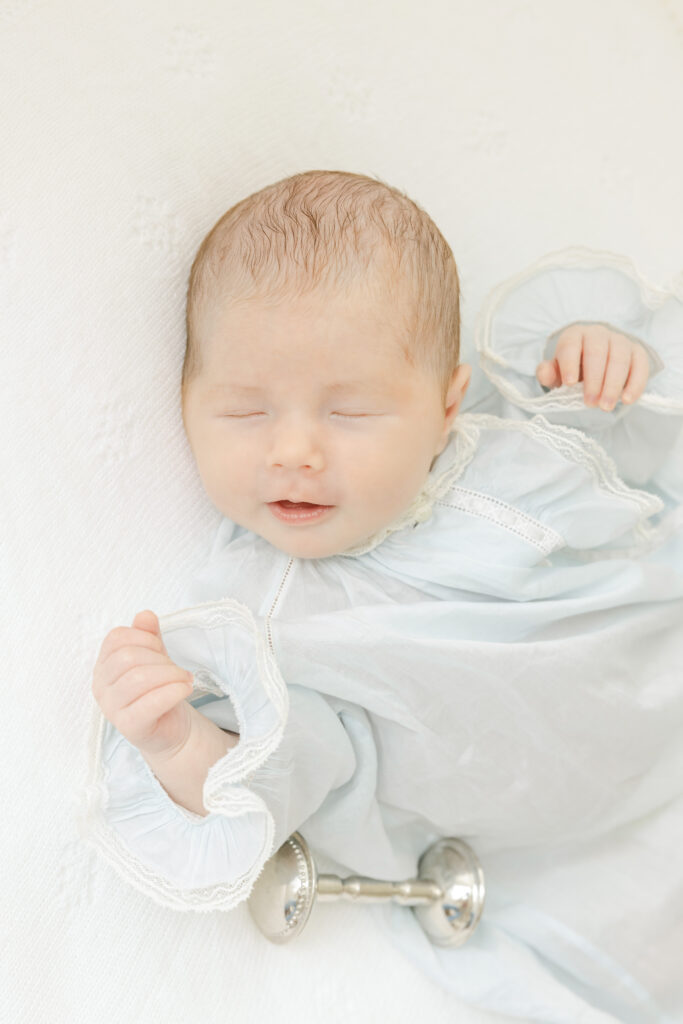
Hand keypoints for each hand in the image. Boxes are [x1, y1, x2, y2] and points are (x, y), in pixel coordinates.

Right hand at [92, 609, 194, 760]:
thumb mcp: (155, 657)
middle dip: (160, 659)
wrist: (169, 730)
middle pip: (127, 657)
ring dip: (170, 675)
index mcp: (104, 665)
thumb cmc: (158, 690)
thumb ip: (148, 635)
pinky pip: (148, 704)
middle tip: (178, 670)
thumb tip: (145, 615)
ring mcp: (112, 708)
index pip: (116, 639)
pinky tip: (185, 689)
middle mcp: (101, 686)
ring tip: (185, 680)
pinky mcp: (129, 727)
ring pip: (138, 678)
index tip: (160, 649)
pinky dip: (172, 692)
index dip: (144, 638)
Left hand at [535, 323, 650, 409]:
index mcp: (575, 336)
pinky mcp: (637, 351)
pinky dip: (635, 383)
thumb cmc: (574, 368)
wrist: (597, 361)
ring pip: (619, 359)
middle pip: (597, 353)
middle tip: (590, 403)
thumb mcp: (557, 371)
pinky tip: (627, 400)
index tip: (569, 384)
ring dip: (613, 385)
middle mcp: (598, 334)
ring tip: (606, 406)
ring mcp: (619, 341)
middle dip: (594, 380)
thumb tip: (544, 372)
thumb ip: (549, 373)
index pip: (571, 346)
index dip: (570, 364)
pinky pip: (640, 365)